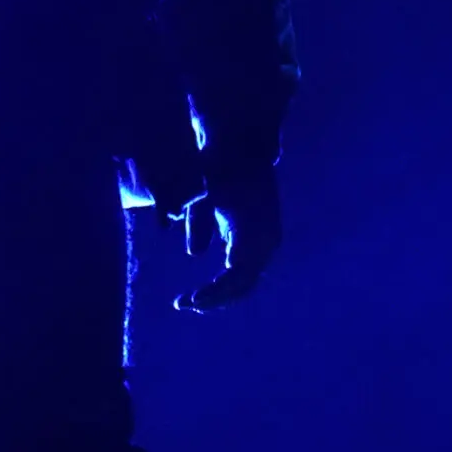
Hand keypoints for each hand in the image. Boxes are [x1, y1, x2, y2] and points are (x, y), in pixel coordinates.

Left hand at [172, 156, 280, 312]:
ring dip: (219, 294)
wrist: (240, 148)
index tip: (191, 300)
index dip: (216, 292)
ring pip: (245, 281)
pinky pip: (244, 270)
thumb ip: (198, 222)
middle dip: (214, 298)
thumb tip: (195, 253)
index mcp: (256, 230)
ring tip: (190, 301)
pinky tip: (204, 290)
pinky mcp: (259, 240)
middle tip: (184, 303)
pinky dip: (225, 283)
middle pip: (243, 284)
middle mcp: (267, 241)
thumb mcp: (203, 193)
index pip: (238, 274)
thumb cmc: (218, 168)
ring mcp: (266, 242)